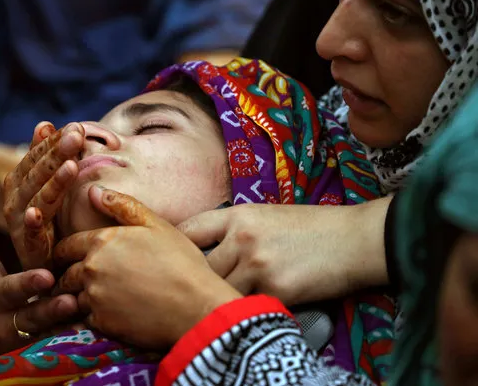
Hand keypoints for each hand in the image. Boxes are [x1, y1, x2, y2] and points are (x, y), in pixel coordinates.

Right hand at [0, 196, 79, 354]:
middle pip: (32, 317)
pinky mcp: (49, 347)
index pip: (9, 291)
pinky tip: (102, 324)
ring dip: (69, 324)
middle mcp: (10, 323)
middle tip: (70, 300)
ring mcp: (31, 339)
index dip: (26, 285)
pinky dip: (81, 336)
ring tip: (87, 311)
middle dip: (50, 310)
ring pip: (52, 333)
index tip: (45, 276)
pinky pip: (66, 344)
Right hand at [3, 121, 84, 269]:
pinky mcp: (27, 250)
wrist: (30, 281)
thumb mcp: (43, 193)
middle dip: (56, 153)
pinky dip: (30, 224)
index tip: (74, 126)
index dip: (52, 143)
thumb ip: (45, 161)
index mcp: (21, 186)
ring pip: (36, 201)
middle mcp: (16, 203)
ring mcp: (20, 226)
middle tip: (76, 134)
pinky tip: (35, 214)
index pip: (36, 158)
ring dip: (52, 183)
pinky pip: (29, 236)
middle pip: (36, 174)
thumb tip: (45, 123)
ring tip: (71, 166)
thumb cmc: (42, 232)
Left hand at [54, 187, 240, 348]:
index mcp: (102, 241)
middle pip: (66, 274)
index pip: (67, 246)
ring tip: (99, 297)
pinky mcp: (102, 323)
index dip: (65, 252)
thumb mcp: (156, 225)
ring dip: (81, 297)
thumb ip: (123, 206)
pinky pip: (86, 319)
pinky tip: (112, 313)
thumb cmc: (181, 263)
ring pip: (74, 297)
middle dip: (70, 275)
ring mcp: (95, 297)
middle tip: (80, 279)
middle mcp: (91, 269)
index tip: (68, 257)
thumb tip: (93, 191)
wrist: (196, 306)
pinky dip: (94, 316)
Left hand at [177, 199, 390, 305]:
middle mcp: (242, 238)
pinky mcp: (275, 292)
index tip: (170, 258)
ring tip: (221, 303)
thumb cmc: (312, 227)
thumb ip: (234, 229)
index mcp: (238, 215)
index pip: (190, 230)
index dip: (176, 246)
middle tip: (193, 290)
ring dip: (219, 299)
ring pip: (218, 291)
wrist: (354, 239)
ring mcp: (258, 266)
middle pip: (199, 267)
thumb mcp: (267, 215)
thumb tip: (203, 249)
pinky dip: (246, 309)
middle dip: (196, 280)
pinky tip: (252, 308)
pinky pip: (246, 306)